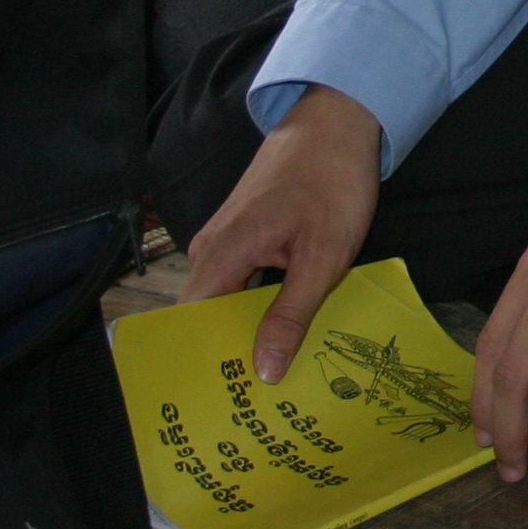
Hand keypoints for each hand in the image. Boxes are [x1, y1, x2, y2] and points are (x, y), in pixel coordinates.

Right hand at [178, 84, 382, 386]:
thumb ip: (291, 314)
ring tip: (269, 380)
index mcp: (222, 254)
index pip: (190, 326)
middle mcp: (211, 249)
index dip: (202, 366)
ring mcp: (226, 241)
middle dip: (227, 357)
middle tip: (253, 406)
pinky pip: (240, 283)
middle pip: (206, 318)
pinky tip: (282, 333)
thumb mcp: (323, 256)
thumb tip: (263, 371)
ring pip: (225, 301)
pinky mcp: (244, 235)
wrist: (337, 122)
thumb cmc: (332, 183)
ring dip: (245, 333)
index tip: (220, 405)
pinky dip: (257, 308)